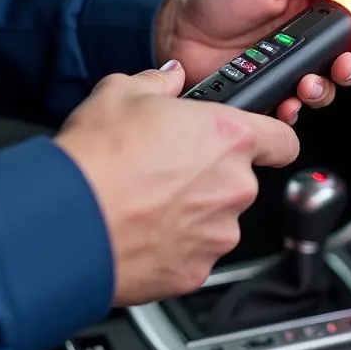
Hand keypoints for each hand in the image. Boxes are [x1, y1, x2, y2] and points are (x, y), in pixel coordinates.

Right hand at [55, 61, 298, 304]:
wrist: (68, 221)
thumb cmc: (97, 157)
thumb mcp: (122, 92)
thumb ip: (158, 81)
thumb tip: (169, 77)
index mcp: (229, 137)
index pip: (282, 140)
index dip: (270, 140)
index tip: (260, 143)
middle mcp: (234, 187)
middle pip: (240, 180)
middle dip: (210, 176)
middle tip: (167, 168)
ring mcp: (217, 234)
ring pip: (216, 220)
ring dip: (192, 212)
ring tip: (146, 200)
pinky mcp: (195, 272)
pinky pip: (193, 254)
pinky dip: (173, 246)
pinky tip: (140, 229)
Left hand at [154, 0, 350, 122]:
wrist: (173, 31)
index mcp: (309, 7)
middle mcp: (303, 42)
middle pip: (348, 59)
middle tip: (346, 62)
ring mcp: (287, 70)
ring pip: (325, 88)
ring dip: (325, 88)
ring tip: (308, 81)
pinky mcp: (269, 94)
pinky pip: (294, 111)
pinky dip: (295, 110)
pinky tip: (287, 100)